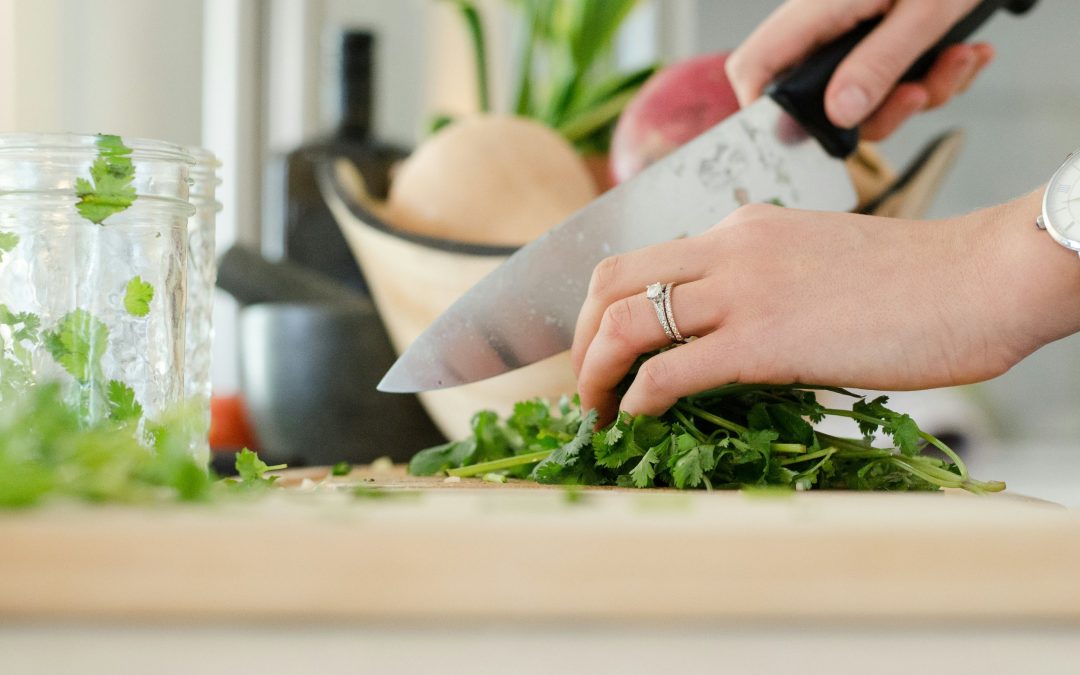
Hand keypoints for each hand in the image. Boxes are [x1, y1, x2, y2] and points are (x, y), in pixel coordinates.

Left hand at [571, 192, 1079, 423]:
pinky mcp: (763, 341)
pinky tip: (637, 420)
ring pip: (624, 323)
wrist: (977, 280)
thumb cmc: (911, 282)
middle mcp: (727, 248)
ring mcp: (742, 291)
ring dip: (594, 374)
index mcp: (739, 228)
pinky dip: (637, 399)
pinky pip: (669, 371)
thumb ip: (760, 282)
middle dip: (579, 338)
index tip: (601, 350)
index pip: (640, 260)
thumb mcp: (814, 260)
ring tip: (596, 412)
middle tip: (584, 384)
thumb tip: (721, 334)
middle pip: (610, 282)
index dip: (602, 308)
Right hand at [726, 0, 993, 139]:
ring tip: (958, 59)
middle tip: (917, 94)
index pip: (755, 67)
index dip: (763, 111)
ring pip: (866, 96)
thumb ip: (879, 64)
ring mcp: (853, 32)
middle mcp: (825, 25)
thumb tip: (841, 114)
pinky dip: (934, 75)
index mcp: (816, 11)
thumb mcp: (922, 12)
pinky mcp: (881, 36)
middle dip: (879, 111)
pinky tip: (964, 52)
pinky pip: (895, 79)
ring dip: (920, 92)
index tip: (804, 137)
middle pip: (819, 98)